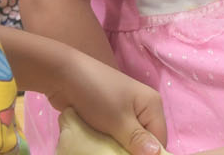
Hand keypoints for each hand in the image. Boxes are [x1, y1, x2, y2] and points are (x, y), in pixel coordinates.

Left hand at [41, 50, 167, 154]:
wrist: (64, 76)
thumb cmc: (96, 94)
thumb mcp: (118, 120)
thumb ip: (137, 139)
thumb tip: (157, 154)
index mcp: (152, 105)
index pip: (159, 139)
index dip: (148, 154)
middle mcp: (143, 108)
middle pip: (145, 140)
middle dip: (131, 152)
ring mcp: (126, 111)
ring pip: (129, 140)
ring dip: (118, 149)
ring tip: (105, 152)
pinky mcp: (111, 115)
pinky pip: (117, 136)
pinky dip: (109, 144)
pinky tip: (100, 148)